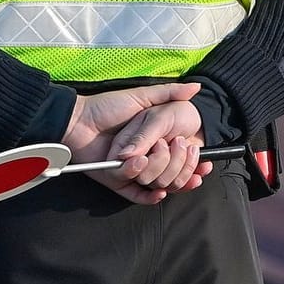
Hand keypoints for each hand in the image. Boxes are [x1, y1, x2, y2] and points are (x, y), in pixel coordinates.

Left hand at [61, 83, 213, 203]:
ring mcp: (130, 171)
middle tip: (179, 149)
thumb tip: (196, 87)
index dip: (194, 164)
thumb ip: (169, 93)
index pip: (179, 159)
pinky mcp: (116, 182)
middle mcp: (144, 157)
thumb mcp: (143, 97)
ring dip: (159, 173)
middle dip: (178, 167)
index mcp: (152, 141)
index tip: (206, 166)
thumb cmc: (108, 106)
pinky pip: (135, 195)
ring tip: (152, 157)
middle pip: (169, 174)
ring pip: (154, 183)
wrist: (78, 120)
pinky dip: (147, 195)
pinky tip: (157, 191)